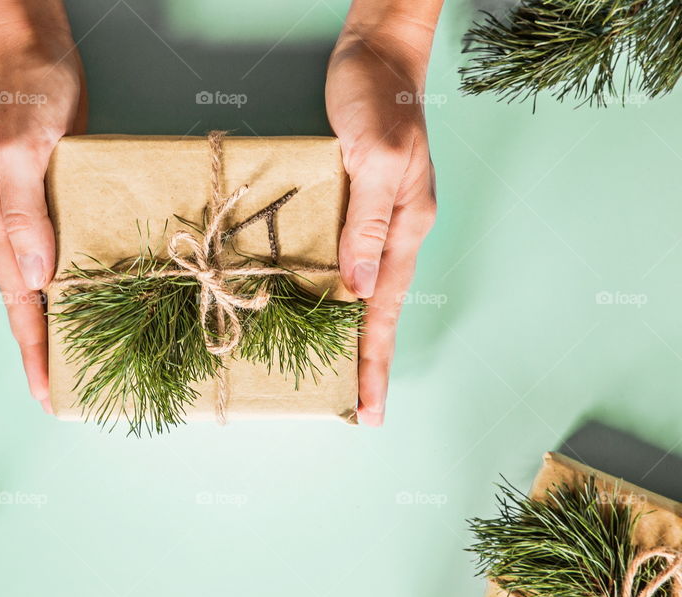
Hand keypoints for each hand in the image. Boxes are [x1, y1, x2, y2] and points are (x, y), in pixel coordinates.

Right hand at [0, 20, 85, 410]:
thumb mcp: (20, 150)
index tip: (45, 393)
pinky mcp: (57, 197)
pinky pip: (69, 249)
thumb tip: (34, 280)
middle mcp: (11, 224)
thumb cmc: (23, 91)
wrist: (35, 48)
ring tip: (88, 358)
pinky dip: (81, 277)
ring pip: (49, 278)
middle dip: (46, 346)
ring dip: (65, 317)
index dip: (32, 348)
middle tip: (70, 391)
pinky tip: (101, 295)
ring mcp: (34, 212)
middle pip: (28, 298)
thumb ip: (25, 214)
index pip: (15, 300)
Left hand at [326, 22, 437, 425]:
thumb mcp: (376, 159)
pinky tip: (317, 312)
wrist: (376, 58)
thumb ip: (367, 226)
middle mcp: (391, 234)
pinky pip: (341, 264)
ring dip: (348, 336)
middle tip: (353, 412)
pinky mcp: (352, 209)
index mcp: (405, 229)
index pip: (383, 311)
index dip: (373, 362)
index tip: (367, 411)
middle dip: (365, 363)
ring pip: (358, 293)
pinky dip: (331, 296)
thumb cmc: (378, 101)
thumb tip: (356, 291)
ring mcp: (373, 223)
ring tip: (335, 379)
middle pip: (375, 311)